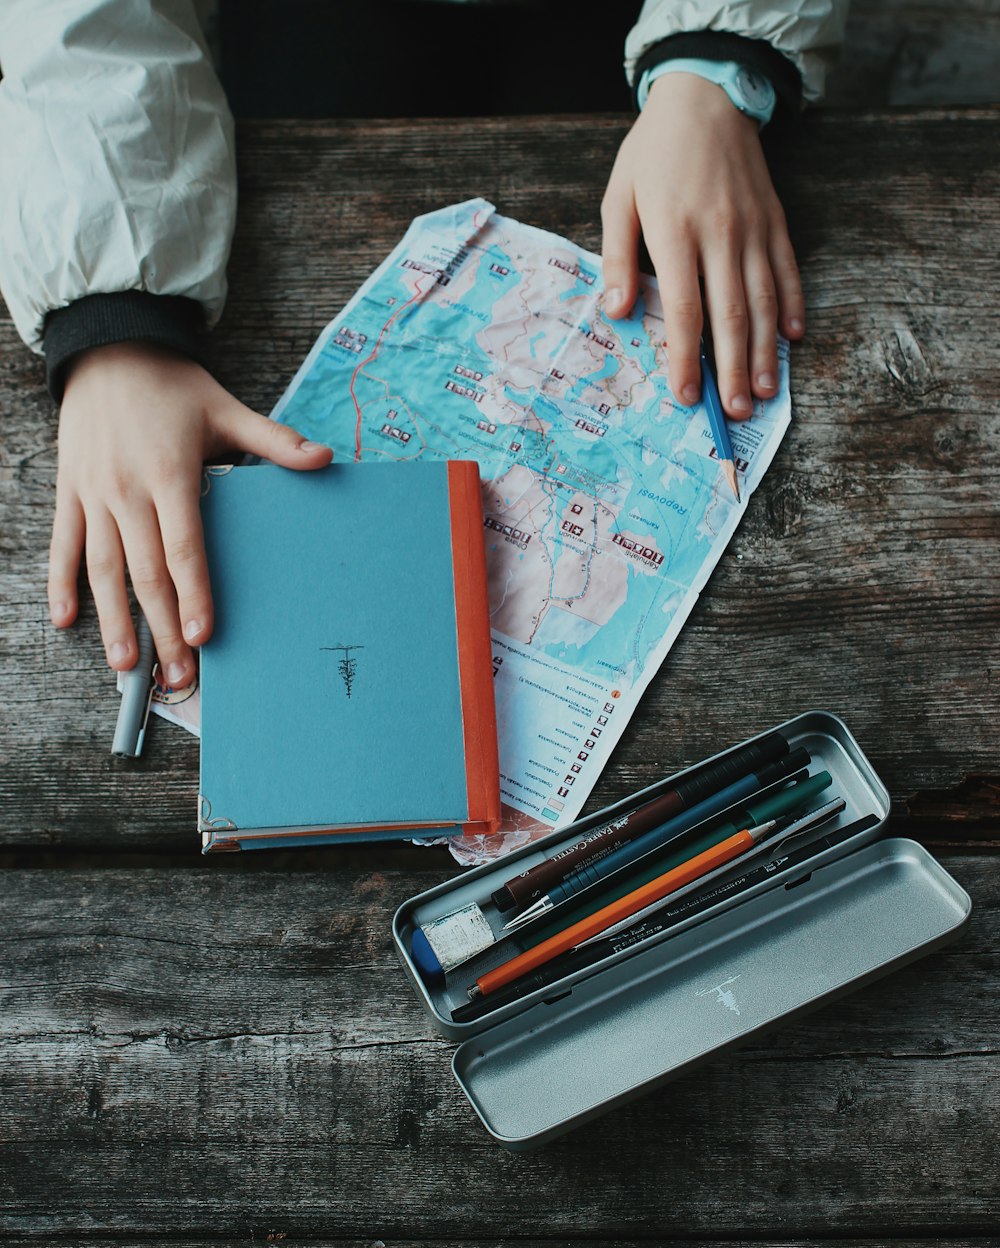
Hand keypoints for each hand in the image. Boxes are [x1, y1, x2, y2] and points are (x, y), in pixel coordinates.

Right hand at [49, 341, 331, 685]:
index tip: (203, 636)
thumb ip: (274, 441)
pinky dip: (61, 583)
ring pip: (103, 568)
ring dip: (113, 620)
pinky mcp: (69, 492)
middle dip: (161, 628)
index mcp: (171, 475)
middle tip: (175, 676)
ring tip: (125, 665)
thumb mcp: (226, 408)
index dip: (194, 594)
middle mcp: (128, 490)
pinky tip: (66, 620)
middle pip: (146, 572)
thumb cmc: (174, 386)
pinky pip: (64, 545)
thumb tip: (325, 458)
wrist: (109, 348)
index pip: (185, 547)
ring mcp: (93, 493)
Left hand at [601, 72, 804, 418]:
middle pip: (732, 314)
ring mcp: (753, 228)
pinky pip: (788, 270)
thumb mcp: (618, 198)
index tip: (687, 394)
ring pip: (765, 300)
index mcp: (676, 232)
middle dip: (733, 369)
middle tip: (735, 412)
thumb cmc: (653, 153)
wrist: (707, 96)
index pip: (686, 309)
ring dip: (765, 351)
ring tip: (764, 392)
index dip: (688, 357)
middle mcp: (721, 234)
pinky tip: (793, 340)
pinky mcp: (775, 220)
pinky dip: (793, 307)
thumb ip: (617, 257)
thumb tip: (617, 311)